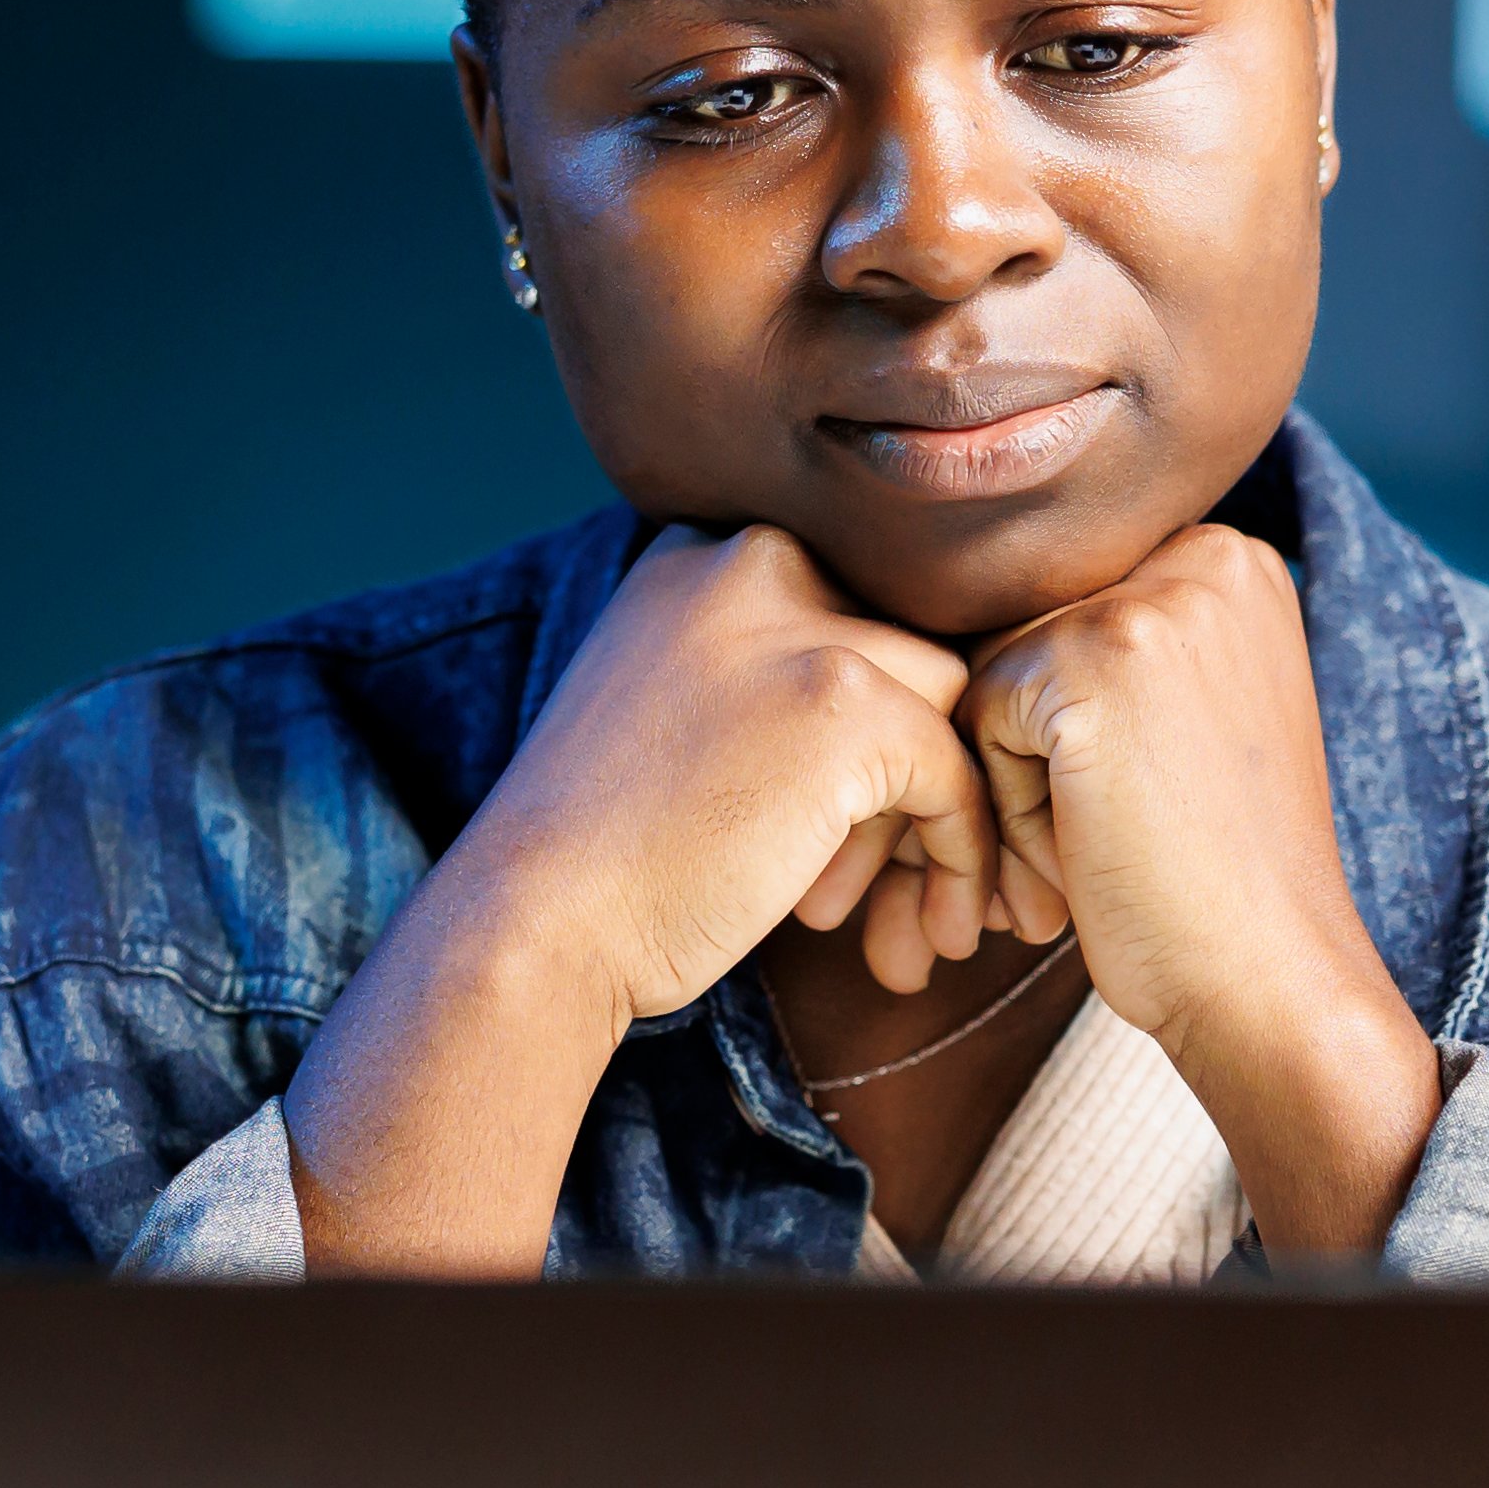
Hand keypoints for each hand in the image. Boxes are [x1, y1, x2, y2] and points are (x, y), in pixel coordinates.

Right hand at [284, 525, 998, 1269]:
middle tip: (851, 881)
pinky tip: (914, 931)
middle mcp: (753, 561)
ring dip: (917, 815)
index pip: (839, 608)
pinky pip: (955, 776)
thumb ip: (756, 681)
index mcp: (699, 555)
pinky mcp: (850, 703)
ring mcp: (805, 625)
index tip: (825, 822)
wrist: (533, 918)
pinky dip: (954, 856)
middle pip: (897, 651)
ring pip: (939, 705)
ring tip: (866, 913)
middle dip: (891, 770)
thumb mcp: (667, 716)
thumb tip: (899, 721)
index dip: (848, 724)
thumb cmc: (596, 853)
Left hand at [963, 525, 1443, 1256]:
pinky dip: (1014, 814)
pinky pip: (979, 727)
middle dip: (1043, 767)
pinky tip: (1090, 857)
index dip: (1077, 739)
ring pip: (995, 687)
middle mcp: (1202, 554)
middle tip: (1125, 848)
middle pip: (1025, 645)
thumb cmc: (1218, 876)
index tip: (1149, 811)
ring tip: (1108, 855)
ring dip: (1024, 793)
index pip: (1071, 621)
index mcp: (1231, 562)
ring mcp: (1148, 600)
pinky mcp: (1087, 660)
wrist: (1271, 977)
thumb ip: (1122, 651)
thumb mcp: (1192, 722)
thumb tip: (976, 619)